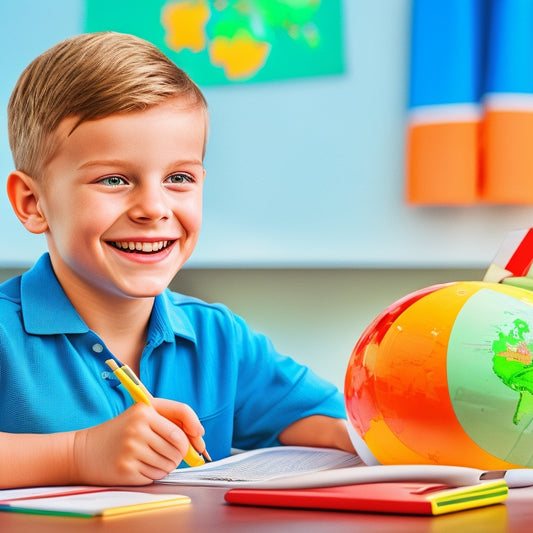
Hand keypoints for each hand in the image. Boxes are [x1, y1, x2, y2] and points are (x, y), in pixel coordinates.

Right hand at [73, 401, 202, 484]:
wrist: (83, 451)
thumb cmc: (120, 431)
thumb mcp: (142, 415)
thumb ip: (169, 421)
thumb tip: (197, 440)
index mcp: (144, 410)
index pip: (180, 423)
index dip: (194, 430)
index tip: (199, 438)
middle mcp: (138, 427)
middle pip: (178, 446)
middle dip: (181, 452)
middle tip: (174, 452)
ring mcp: (131, 449)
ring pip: (169, 462)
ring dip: (168, 464)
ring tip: (153, 458)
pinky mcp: (126, 469)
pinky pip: (156, 475)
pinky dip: (156, 473)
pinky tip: (142, 466)